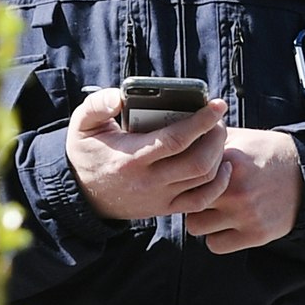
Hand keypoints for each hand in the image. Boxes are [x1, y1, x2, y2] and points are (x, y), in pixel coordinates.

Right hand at [62, 88, 229, 220]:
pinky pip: (202, 200)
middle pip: (199, 162)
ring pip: (205, 179)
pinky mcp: (165, 208)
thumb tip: (120, 97)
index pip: (176, 140)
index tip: (217, 104)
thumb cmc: (87, 151)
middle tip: (218, 118)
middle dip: (216, 136)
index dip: (202, 121)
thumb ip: (98, 105)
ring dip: (219, 155)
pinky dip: (219, 183)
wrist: (81, 193)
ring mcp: (160, 198)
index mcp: (131, 158)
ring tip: (218, 135)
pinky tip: (223, 165)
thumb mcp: (82, 124)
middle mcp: (149, 182)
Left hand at [180, 128, 303, 252]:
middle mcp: (234, 189)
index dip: (181, 176)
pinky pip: (214, 245)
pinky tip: (225, 225)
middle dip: (188, 198)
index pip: (184, 173)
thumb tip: (179, 135)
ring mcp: (245, 214)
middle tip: (198, 194)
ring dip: (201, 219)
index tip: (185, 176)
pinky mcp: (255, 234)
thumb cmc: (266, 153)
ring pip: (195, 226)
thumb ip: (209, 139)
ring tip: (213, 210)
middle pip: (185, 201)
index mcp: (228, 161)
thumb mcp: (239, 138)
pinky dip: (216, 237)